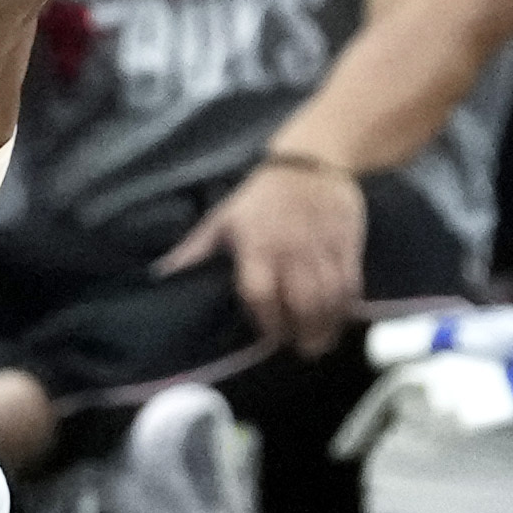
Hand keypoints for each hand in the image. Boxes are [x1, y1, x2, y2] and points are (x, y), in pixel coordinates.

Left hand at [159, 157, 370, 353]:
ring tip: (320, 344)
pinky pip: (351, 283)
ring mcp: (322, 247)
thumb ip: (195, 251)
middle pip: (301, 303)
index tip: (270, 338)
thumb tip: (161, 275)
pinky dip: (347, 306)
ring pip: (330, 298)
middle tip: (301, 350)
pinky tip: (341, 318)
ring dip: (327, 327)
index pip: (260, 293)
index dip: (266, 321)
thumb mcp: (222, 218)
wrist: (309, 162)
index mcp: (256, 245)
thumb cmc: (259, 196)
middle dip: (303, 334)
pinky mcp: (348, 244)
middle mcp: (291, 250)